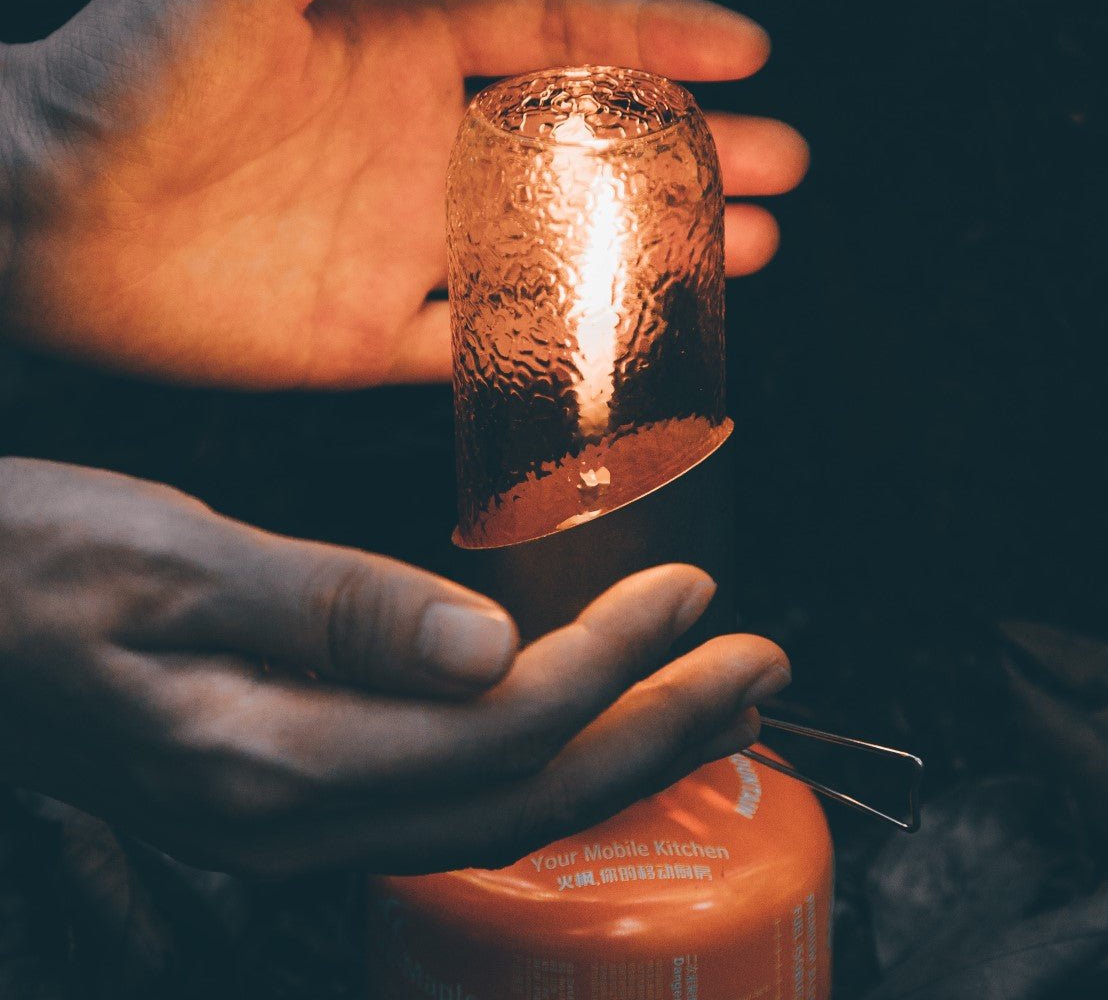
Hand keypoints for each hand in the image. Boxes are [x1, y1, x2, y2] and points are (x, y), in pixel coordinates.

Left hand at [0, 0, 808, 387]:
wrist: (38, 213)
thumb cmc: (131, 68)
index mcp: (407, 47)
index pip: (561, 36)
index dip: (657, 37)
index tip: (745, 51)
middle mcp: (424, 144)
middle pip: (586, 147)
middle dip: (688, 151)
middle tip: (779, 164)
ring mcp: (408, 243)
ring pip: (561, 246)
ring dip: (657, 246)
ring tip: (751, 247)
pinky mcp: (376, 331)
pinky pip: (489, 340)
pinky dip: (563, 339)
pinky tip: (634, 333)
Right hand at [0, 457, 789, 875]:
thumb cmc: (33, 571)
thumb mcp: (170, 561)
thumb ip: (329, 606)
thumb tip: (487, 643)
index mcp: (274, 755)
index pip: (503, 722)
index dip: (615, 660)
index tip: (693, 592)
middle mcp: (296, 816)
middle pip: (528, 791)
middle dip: (661, 732)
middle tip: (764, 672)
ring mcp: (294, 818)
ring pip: (501, 808)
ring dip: (620, 753)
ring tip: (714, 706)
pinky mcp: (293, 789)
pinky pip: (454, 798)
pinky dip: (546, 761)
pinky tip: (590, 726)